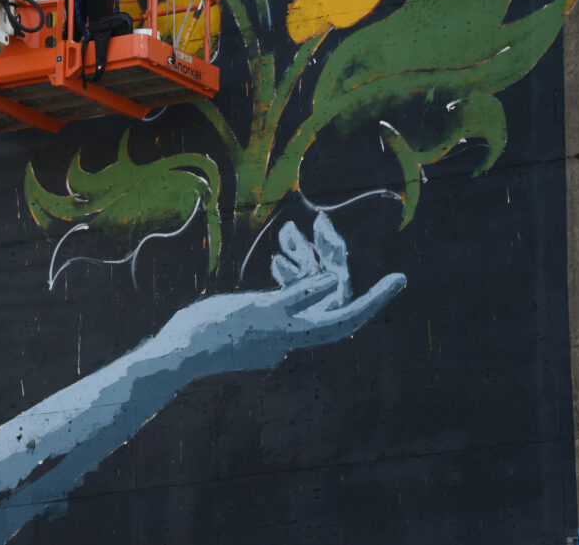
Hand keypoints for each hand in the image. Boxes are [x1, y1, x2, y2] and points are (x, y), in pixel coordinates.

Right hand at [159, 212, 405, 374]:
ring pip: (304, 292)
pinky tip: (277, 257)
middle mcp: (294, 335)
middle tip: (323, 225)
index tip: (400, 277)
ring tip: (290, 232)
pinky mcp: (262, 325)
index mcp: (296, 335)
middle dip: (326, 258)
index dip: (376, 298)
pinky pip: (286, 298)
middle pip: (326, 295)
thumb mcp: (255, 309)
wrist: (177, 354)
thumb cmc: (211, 331)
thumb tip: (330, 280)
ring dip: (301, 261)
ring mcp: (278, 331)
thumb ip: (294, 297)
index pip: (347, 315)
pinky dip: (287, 276)